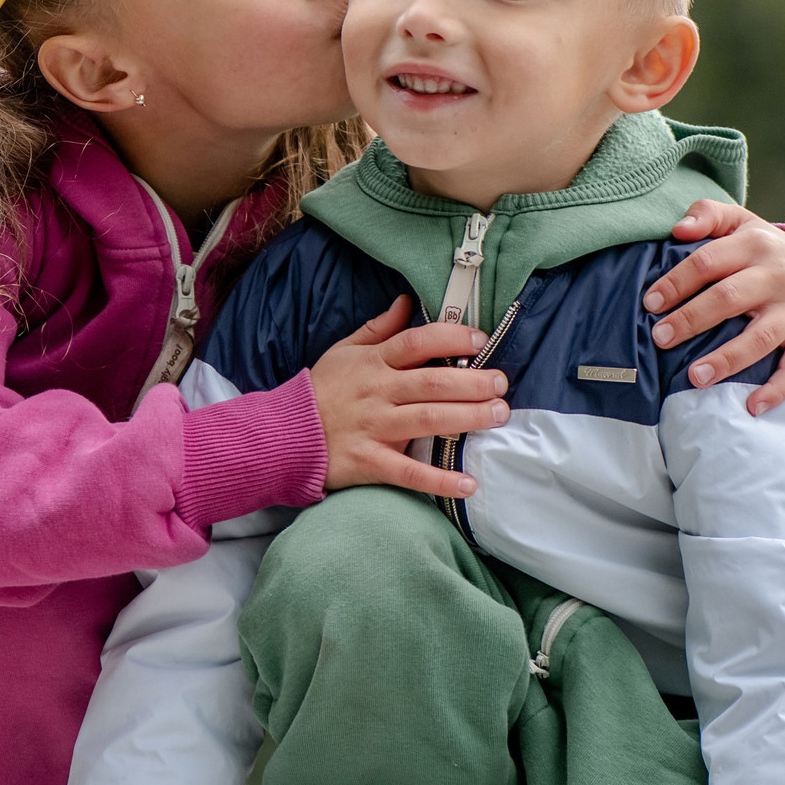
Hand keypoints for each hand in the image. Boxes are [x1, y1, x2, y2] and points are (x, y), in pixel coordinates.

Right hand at [311, 296, 509, 497]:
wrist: (283, 435)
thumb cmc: (320, 392)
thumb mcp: (342, 352)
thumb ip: (377, 329)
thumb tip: (406, 302)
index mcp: (373, 363)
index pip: (416, 343)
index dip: (450, 339)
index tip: (480, 341)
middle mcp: (377, 392)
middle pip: (432, 382)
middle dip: (473, 382)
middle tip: (502, 383)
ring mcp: (374, 428)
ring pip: (428, 420)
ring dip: (468, 418)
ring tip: (498, 415)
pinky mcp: (369, 462)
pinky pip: (409, 472)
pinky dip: (439, 479)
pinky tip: (468, 482)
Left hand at [644, 199, 784, 414]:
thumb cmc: (763, 248)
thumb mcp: (739, 221)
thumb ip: (707, 215)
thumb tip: (678, 229)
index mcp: (753, 244)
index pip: (707, 262)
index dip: (676, 282)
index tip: (649, 303)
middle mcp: (777, 276)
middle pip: (729, 298)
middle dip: (691, 320)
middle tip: (660, 338)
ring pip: (760, 337)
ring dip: (727, 359)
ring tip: (694, 377)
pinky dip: (777, 389)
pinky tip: (752, 406)